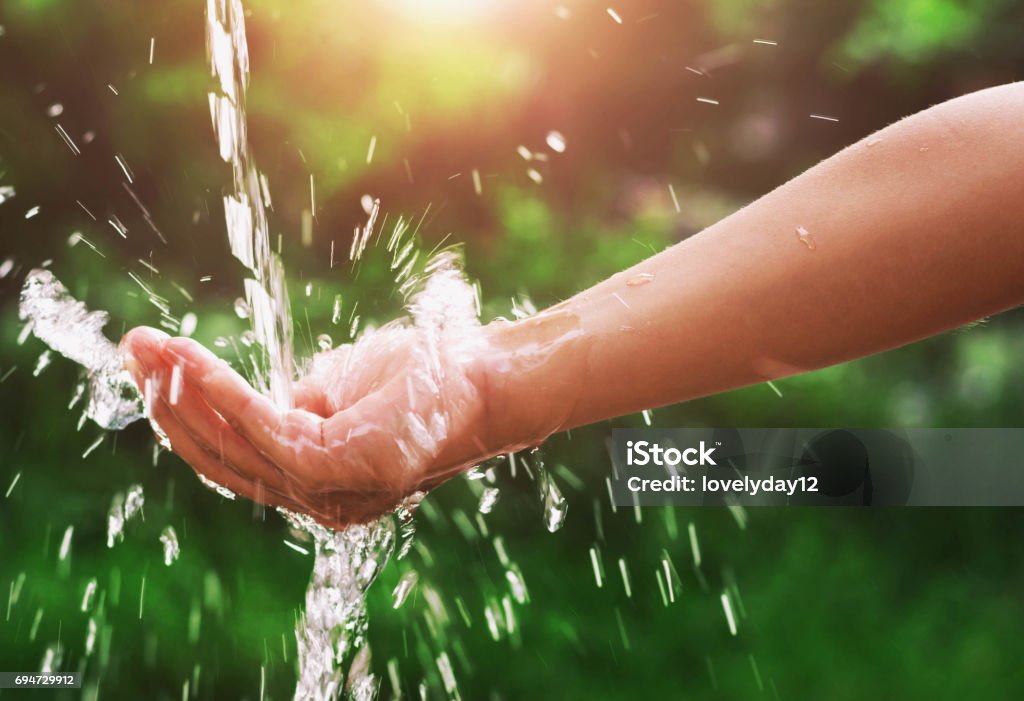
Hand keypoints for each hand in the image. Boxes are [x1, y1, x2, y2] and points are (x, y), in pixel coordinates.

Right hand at [121, 320, 495, 528]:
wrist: (486, 377)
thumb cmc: (421, 379)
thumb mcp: (338, 392)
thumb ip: (294, 406)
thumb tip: (256, 401)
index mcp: (319, 484)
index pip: (236, 457)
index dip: (188, 414)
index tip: (153, 365)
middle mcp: (319, 499)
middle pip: (222, 457)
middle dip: (169, 404)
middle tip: (131, 352)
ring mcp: (328, 490)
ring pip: (233, 444)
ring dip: (183, 392)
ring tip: (146, 349)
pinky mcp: (337, 468)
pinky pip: (262, 427)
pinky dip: (221, 391)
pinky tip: (188, 360)